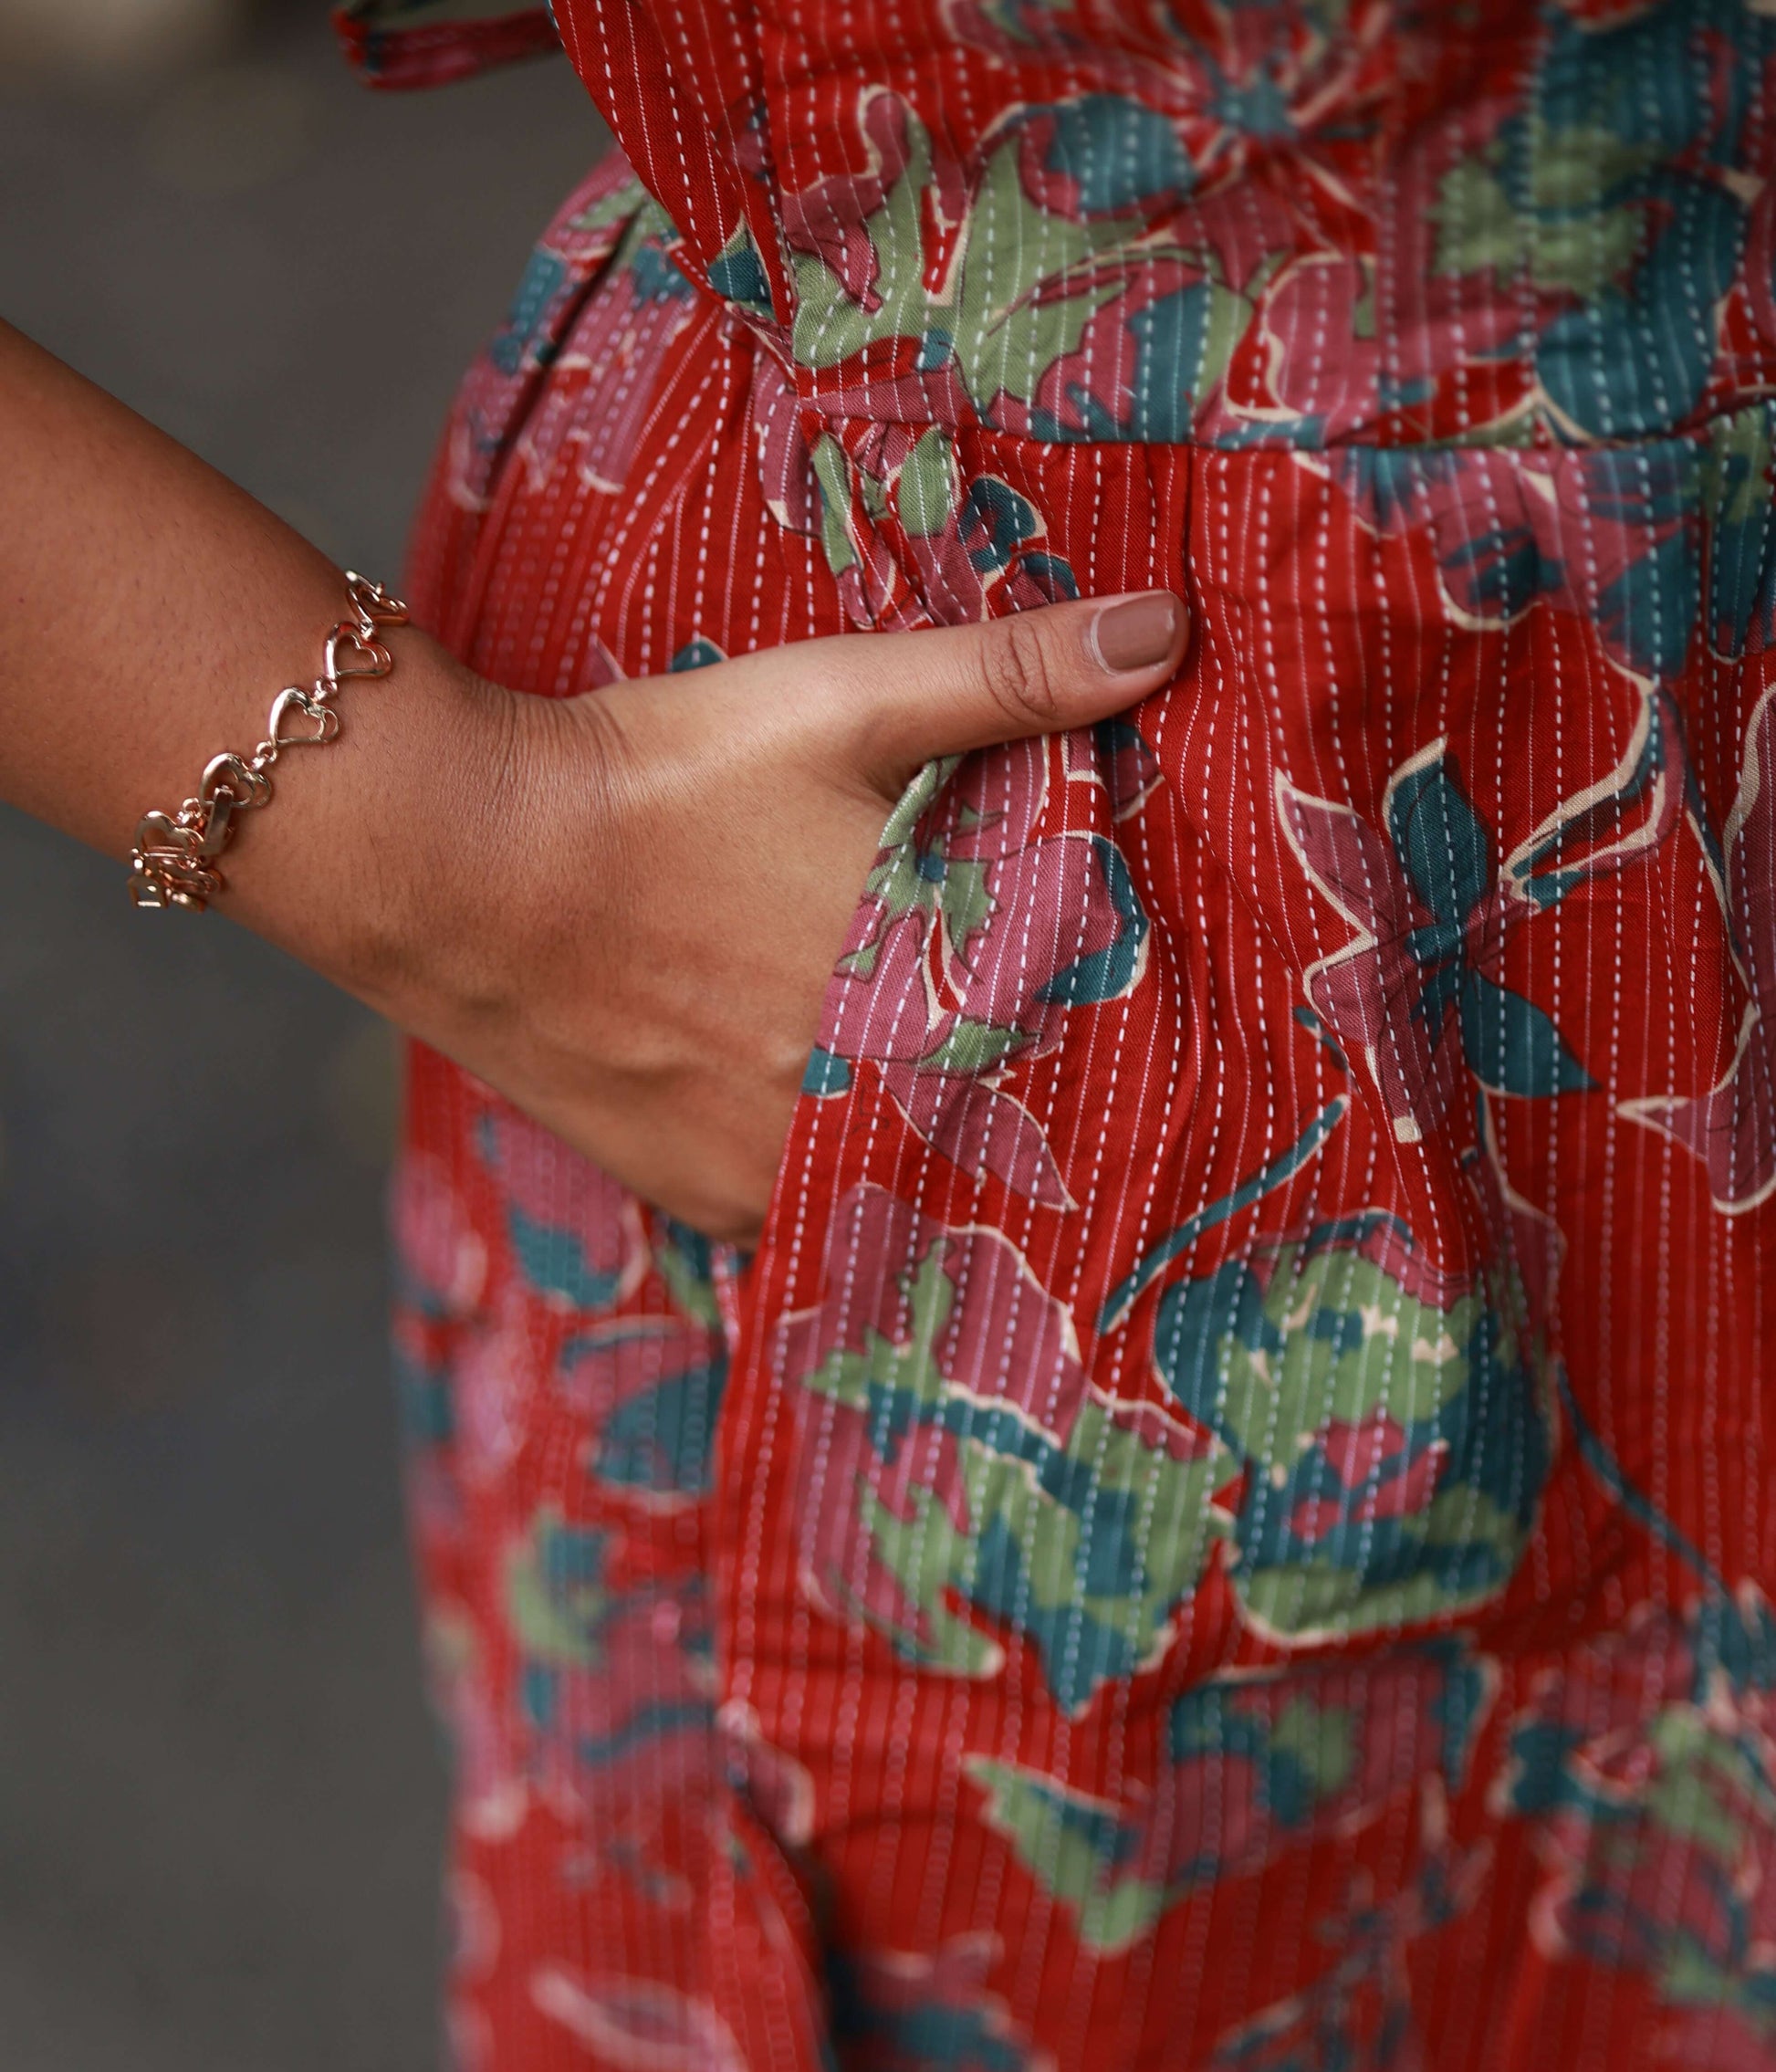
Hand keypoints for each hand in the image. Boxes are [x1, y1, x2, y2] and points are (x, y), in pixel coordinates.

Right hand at [381, 591, 1186, 1242]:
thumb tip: (1169, 628)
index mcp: (936, 1004)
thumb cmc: (663, 777)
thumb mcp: (842, 702)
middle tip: (1003, 1023)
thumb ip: (1010, 678)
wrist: (462, 865)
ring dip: (910, 1122)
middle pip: (982, 1115)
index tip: (1122, 1000)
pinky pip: (802, 1199)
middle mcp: (871, 1113)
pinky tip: (798, 1090)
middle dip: (1006, 1074)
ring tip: (899, 1051)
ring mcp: (784, 1172)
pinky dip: (817, 1156)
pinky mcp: (708, 1198)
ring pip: (896, 1165)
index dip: (1096, 1018)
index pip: (1076, 1046)